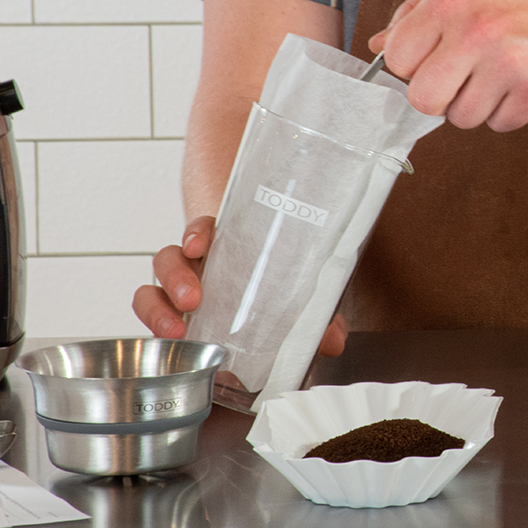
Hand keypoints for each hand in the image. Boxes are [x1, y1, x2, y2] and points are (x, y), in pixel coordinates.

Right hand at [133, 214, 347, 355]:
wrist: (253, 313)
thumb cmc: (269, 297)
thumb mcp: (294, 301)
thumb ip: (316, 316)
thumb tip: (332, 339)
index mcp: (225, 253)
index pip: (204, 231)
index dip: (198, 233)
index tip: (201, 244)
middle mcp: (197, 269)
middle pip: (170, 258)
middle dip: (176, 275)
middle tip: (193, 299)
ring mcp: (179, 293)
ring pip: (152, 288)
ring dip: (158, 307)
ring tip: (177, 329)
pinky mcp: (171, 317)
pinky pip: (151, 315)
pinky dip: (153, 323)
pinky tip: (167, 337)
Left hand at [368, 0, 527, 131]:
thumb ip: (413, 16)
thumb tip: (378, 44)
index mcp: (448, 4)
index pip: (396, 60)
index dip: (410, 64)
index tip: (428, 56)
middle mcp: (476, 32)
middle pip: (424, 100)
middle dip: (437, 95)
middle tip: (459, 74)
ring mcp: (508, 61)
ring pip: (461, 117)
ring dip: (475, 101)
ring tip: (495, 70)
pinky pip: (499, 123)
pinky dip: (506, 108)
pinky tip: (515, 79)